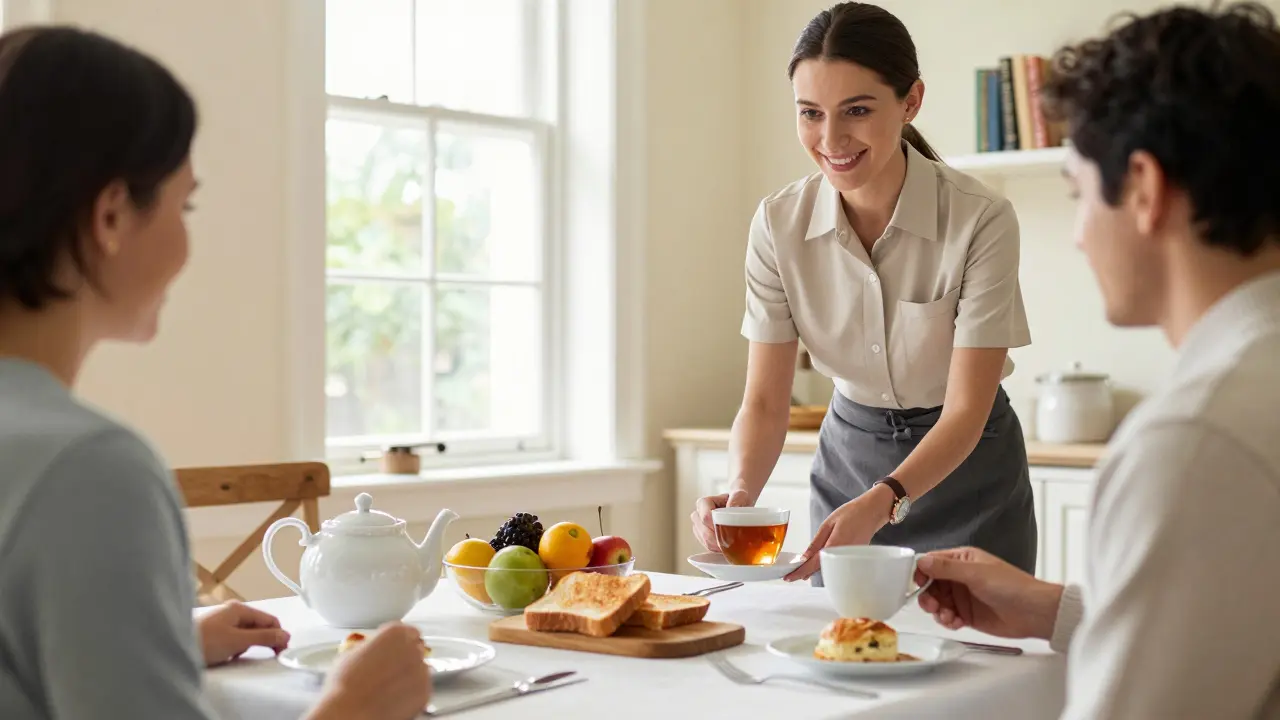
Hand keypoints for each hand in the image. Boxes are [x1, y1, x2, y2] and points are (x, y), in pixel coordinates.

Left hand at [197, 600, 290, 666]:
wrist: (173, 648)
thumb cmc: (204, 641)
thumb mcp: (238, 641)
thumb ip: (264, 637)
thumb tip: (285, 635)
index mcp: (239, 608)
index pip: (269, 619)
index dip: (278, 634)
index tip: (281, 650)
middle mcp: (232, 612)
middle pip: (258, 626)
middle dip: (261, 640)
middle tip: (264, 654)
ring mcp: (223, 622)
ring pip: (246, 634)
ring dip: (246, 646)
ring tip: (236, 654)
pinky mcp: (215, 633)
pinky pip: (234, 640)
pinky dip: (235, 648)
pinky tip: (227, 655)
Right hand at [315, 623, 431, 719]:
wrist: (350, 711)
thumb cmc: (345, 684)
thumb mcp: (352, 652)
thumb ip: (371, 645)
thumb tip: (372, 649)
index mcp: (396, 633)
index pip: (408, 631)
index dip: (399, 642)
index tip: (393, 649)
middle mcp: (413, 649)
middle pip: (415, 650)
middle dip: (404, 659)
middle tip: (388, 670)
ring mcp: (422, 671)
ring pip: (419, 670)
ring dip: (408, 676)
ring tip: (387, 687)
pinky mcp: (425, 692)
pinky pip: (421, 689)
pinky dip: (411, 693)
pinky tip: (393, 698)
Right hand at [690, 487, 751, 551]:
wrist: (738, 504)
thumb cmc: (738, 499)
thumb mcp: (740, 495)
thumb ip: (736, 499)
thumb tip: (732, 508)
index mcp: (703, 503)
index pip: (706, 518)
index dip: (716, 528)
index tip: (730, 534)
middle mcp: (697, 514)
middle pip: (704, 532)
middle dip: (718, 540)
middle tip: (733, 544)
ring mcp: (698, 526)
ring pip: (704, 541)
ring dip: (717, 546)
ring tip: (731, 546)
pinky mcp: (702, 536)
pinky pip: (707, 546)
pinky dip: (717, 549)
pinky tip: (726, 548)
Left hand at [784, 486, 891, 581]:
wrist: (873, 511)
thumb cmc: (851, 514)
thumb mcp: (828, 524)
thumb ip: (816, 542)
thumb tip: (804, 557)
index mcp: (834, 545)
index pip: (814, 564)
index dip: (800, 572)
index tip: (789, 577)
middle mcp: (842, 555)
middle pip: (821, 569)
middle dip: (805, 573)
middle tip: (791, 575)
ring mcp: (849, 557)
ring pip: (829, 568)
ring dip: (814, 570)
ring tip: (801, 572)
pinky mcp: (853, 557)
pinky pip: (836, 564)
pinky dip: (825, 565)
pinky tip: (817, 564)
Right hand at [914, 547, 1064, 639]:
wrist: (1034, 613)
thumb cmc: (1011, 586)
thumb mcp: (976, 573)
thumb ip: (946, 568)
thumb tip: (921, 561)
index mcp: (962, 560)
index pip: (932, 562)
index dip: (921, 572)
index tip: (917, 583)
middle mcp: (960, 577)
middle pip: (931, 584)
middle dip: (927, 595)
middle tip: (931, 605)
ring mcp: (963, 597)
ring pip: (937, 602)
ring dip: (937, 610)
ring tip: (947, 616)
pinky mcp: (967, 615)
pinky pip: (947, 617)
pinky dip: (947, 621)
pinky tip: (955, 622)